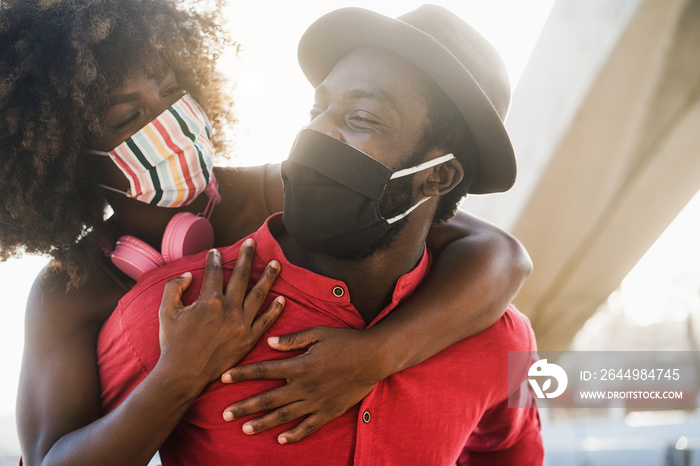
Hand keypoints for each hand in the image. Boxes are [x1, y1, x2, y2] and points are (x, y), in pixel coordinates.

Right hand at [157, 240, 284, 386]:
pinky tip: (282, 299)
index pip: (214, 271)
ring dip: (268, 277)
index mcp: (209, 300)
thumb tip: (189, 275)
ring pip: (259, 294)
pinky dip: (275, 309)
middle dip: (247, 256)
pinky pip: (266, 321)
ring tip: (276, 263)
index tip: (215, 252)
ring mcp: (241, 324)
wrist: (183, 374)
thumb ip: (174, 288)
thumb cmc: (173, 343)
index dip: (214, 259)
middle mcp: (229, 308)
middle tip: (252, 243)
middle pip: (241, 276)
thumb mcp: (165, 311)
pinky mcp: (249, 339)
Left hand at [220, 326, 385, 443]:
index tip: (223, 377)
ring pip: (284, 416)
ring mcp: (316, 401)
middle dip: (245, 406)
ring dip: (262, 423)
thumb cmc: (346, 341)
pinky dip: (294, 434)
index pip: (264, 370)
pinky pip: (308, 427)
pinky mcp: (328, 411)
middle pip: (268, 398)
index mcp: (299, 365)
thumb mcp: (319, 333)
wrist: (373, 358)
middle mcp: (304, 386)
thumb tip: (270, 343)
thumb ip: (293, 339)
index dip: (242, 374)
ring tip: (244, 429)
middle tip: (225, 414)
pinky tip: (280, 439)